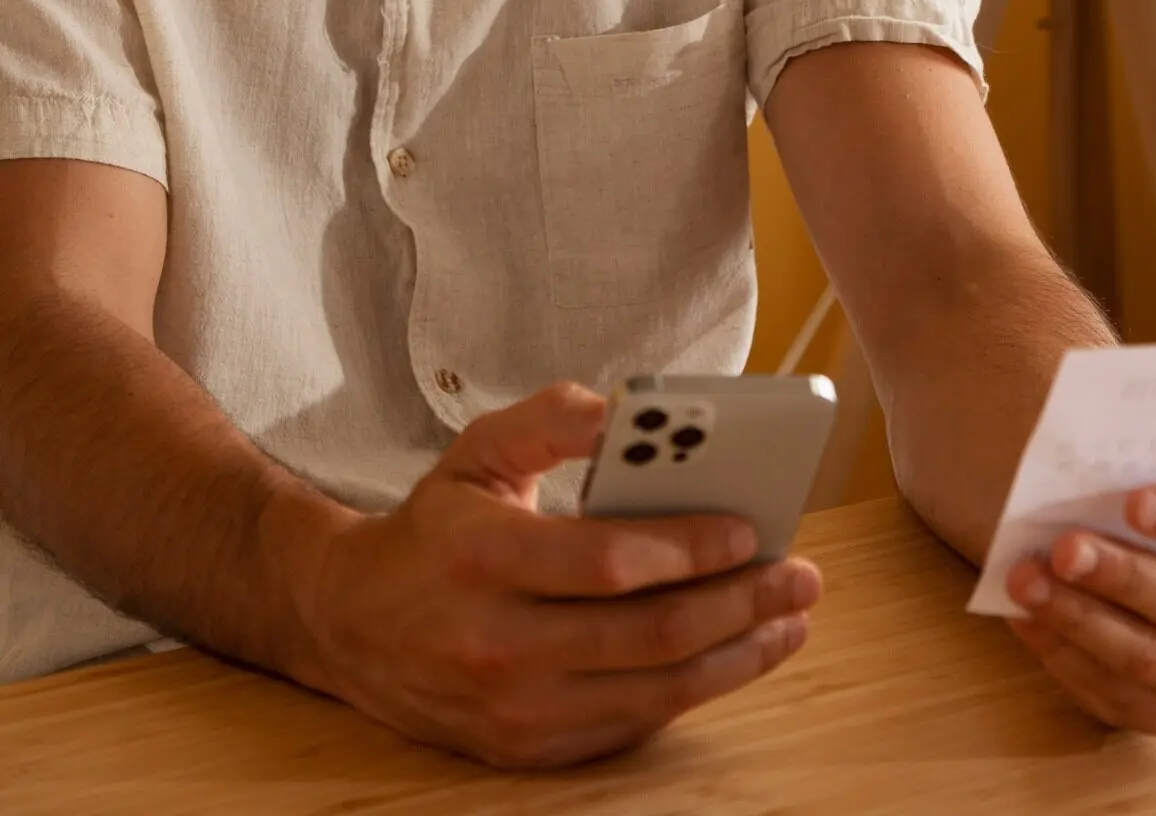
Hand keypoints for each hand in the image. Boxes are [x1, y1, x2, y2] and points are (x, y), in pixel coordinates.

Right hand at [279, 381, 821, 767]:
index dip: (684, 547)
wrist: (353, 624)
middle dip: (739, 604)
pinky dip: (696, 690)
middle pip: (646, 634)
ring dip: (737, 656)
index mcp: (480, 556)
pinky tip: (737, 655)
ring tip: (790, 619)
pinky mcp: (528, 751)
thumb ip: (550, 419)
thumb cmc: (436, 527)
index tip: (749, 528)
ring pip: (653, 690)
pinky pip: (633, 724)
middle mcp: (496, 643)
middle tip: (799, 575)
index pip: (604, 561)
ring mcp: (513, 709)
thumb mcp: (478, 451)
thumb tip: (625, 407)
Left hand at [1006, 485, 1155, 735]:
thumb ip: (1145, 476)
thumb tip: (1082, 460)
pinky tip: (1028, 618)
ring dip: (1082, 621)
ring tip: (1027, 582)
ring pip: (1155, 662)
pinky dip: (1066, 655)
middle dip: (1126, 578)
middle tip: (1064, 549)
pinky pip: (1120, 696)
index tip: (1135, 502)